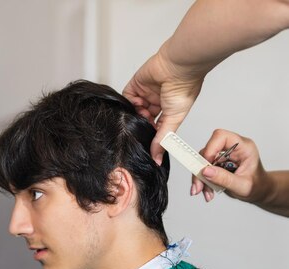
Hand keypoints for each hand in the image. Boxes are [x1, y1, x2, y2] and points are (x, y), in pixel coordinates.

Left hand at [123, 47, 204, 164]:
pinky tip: (137, 103)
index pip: (156, 126)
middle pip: (143, 118)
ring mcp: (146, 93)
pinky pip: (127, 96)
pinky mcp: (136, 84)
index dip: (151, 134)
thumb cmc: (183, 88)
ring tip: (143, 114)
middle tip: (142, 128)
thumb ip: (162, 139)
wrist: (178, 67)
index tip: (147, 143)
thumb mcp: (173, 119)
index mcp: (169, 109)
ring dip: (136, 114)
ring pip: (134, 108)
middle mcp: (157, 101)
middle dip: (141, 124)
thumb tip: (158, 158)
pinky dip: (130, 102)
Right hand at [191, 129, 272, 203]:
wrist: (258, 190)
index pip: (222, 137)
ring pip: (202, 161)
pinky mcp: (216, 163)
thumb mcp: (243, 185)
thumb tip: (205, 171)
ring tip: (204, 191)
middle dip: (201, 169)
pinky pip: (203, 169)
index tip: (206, 166)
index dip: (210, 148)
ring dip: (200, 178)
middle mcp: (232, 148)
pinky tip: (207, 191)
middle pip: (208, 151)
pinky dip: (202, 181)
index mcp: (243, 147)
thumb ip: (224, 178)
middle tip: (199, 185)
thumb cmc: (256, 186)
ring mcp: (223, 155)